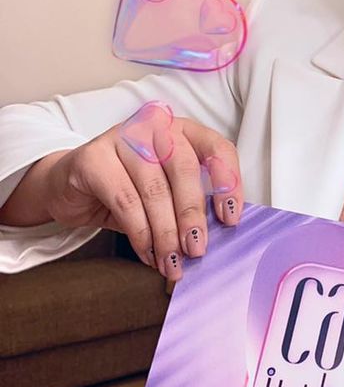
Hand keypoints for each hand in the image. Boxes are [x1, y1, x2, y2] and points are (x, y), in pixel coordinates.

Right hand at [42, 117, 242, 280]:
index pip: (216, 148)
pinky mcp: (94, 157)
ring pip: (154, 190)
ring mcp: (122, 137)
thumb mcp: (166, 191)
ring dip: (165, 233)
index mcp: (182, 130)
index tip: (230, 218)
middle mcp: (155, 126)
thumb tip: (215, 237)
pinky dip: (139, 233)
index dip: (227, 183)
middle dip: (192, 216)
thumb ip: (189, 203)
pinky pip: (125, 201)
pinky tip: (147, 253)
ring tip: (171, 261)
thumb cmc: (126, 188)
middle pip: (185, 169)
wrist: (69, 186)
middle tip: (196, 249)